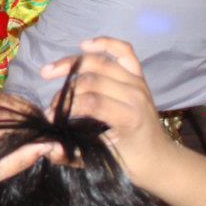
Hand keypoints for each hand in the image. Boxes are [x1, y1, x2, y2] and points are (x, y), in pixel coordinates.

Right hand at [40, 39, 170, 175]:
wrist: (159, 158)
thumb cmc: (131, 163)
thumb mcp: (101, 163)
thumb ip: (72, 155)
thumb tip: (46, 147)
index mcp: (129, 118)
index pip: (91, 102)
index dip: (66, 107)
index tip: (50, 118)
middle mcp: (136, 95)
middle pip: (92, 80)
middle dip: (65, 91)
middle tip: (51, 105)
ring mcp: (138, 82)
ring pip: (100, 62)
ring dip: (72, 65)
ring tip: (49, 71)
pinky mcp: (139, 75)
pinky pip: (123, 50)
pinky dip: (105, 43)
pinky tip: (84, 45)